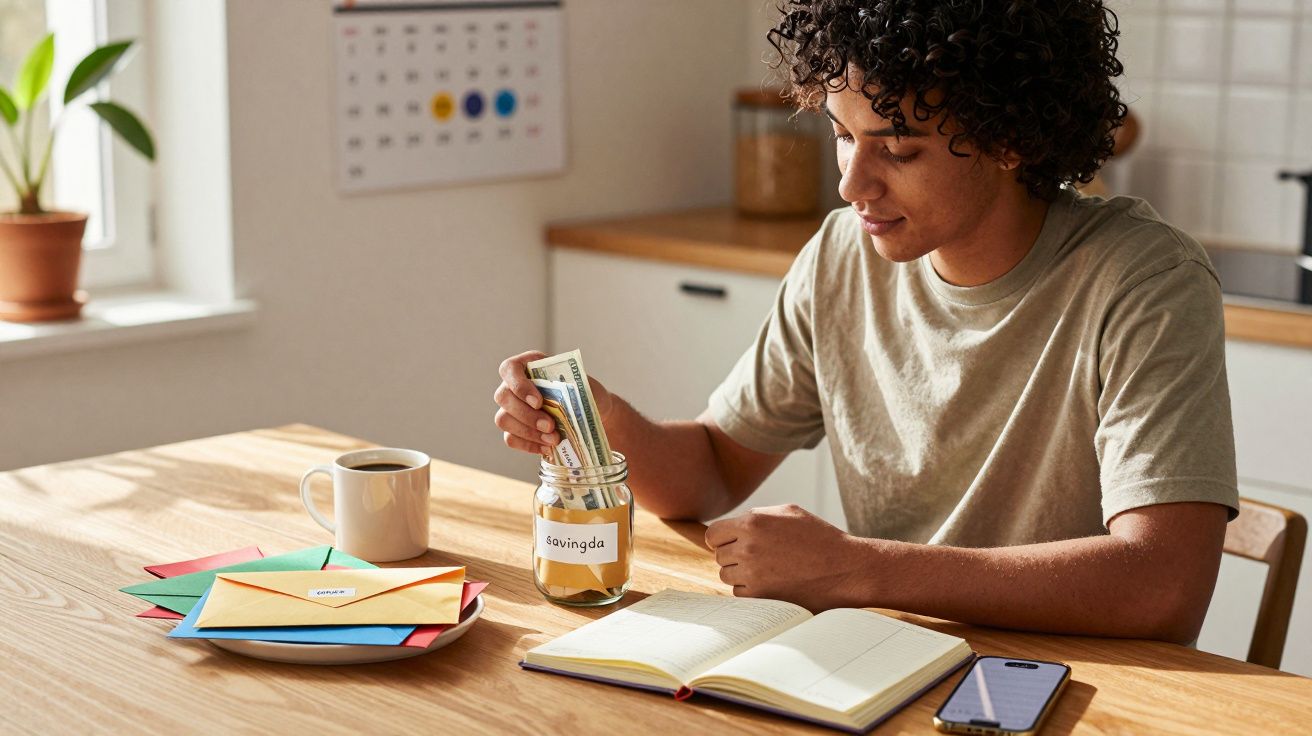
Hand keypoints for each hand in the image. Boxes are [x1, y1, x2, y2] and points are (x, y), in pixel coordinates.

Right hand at [493, 350, 614, 454]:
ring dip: (527, 431)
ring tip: (553, 439)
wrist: (595, 415)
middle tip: (550, 426)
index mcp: (529, 365)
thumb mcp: (584, 385)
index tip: (539, 402)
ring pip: (503, 419)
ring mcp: (511, 408)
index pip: (509, 368)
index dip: (519, 385)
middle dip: (526, 414)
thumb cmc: (587, 395)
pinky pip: (510, 438)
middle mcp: (514, 385)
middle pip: (503, 397)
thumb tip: (558, 395)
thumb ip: (569, 387)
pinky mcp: (514, 429)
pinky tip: (547, 448)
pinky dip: (529, 445)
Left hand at [704, 504, 872, 610]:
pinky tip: (771, 583)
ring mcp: (753, 574)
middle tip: (758, 557)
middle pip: (719, 556)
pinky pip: (739, 593)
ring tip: (766, 569)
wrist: (845, 568)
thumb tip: (731, 526)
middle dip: (734, 556)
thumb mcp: (788, 513)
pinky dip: (750, 590)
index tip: (732, 543)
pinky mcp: (761, 596)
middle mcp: (748, 547)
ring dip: (740, 574)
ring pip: (727, 576)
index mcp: (752, 522)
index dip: (722, 539)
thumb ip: (756, 516)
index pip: (713, 534)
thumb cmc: (819, 538)